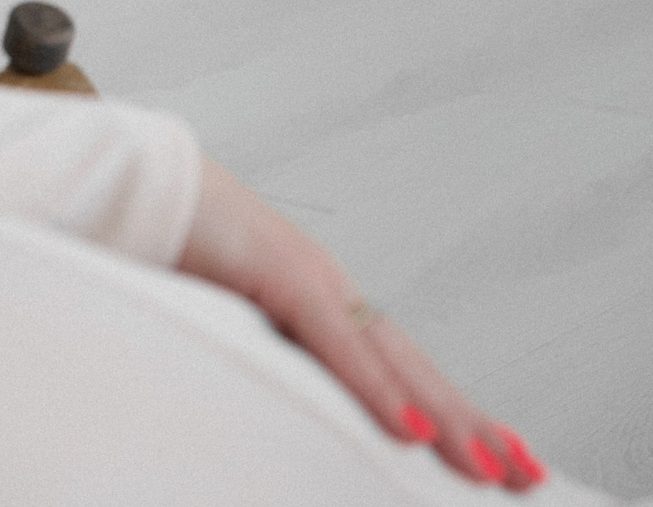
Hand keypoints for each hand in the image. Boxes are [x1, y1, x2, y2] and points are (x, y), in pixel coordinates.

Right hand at [177, 160, 548, 489]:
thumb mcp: (215, 322)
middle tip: (524, 474)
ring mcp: (307, 277)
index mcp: (312, 301)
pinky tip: (412, 429)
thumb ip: (255, 359)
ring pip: (394, 361)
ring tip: (494, 466)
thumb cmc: (163, 245)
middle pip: (414, 368)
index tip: (491, 452)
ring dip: (448, 418)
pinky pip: (336, 343)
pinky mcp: (278, 273)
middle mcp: (326, 288)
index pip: (395, 366)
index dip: (445, 411)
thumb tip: (274, 404)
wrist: (129, 178)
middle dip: (471, 424)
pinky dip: (377, 389)